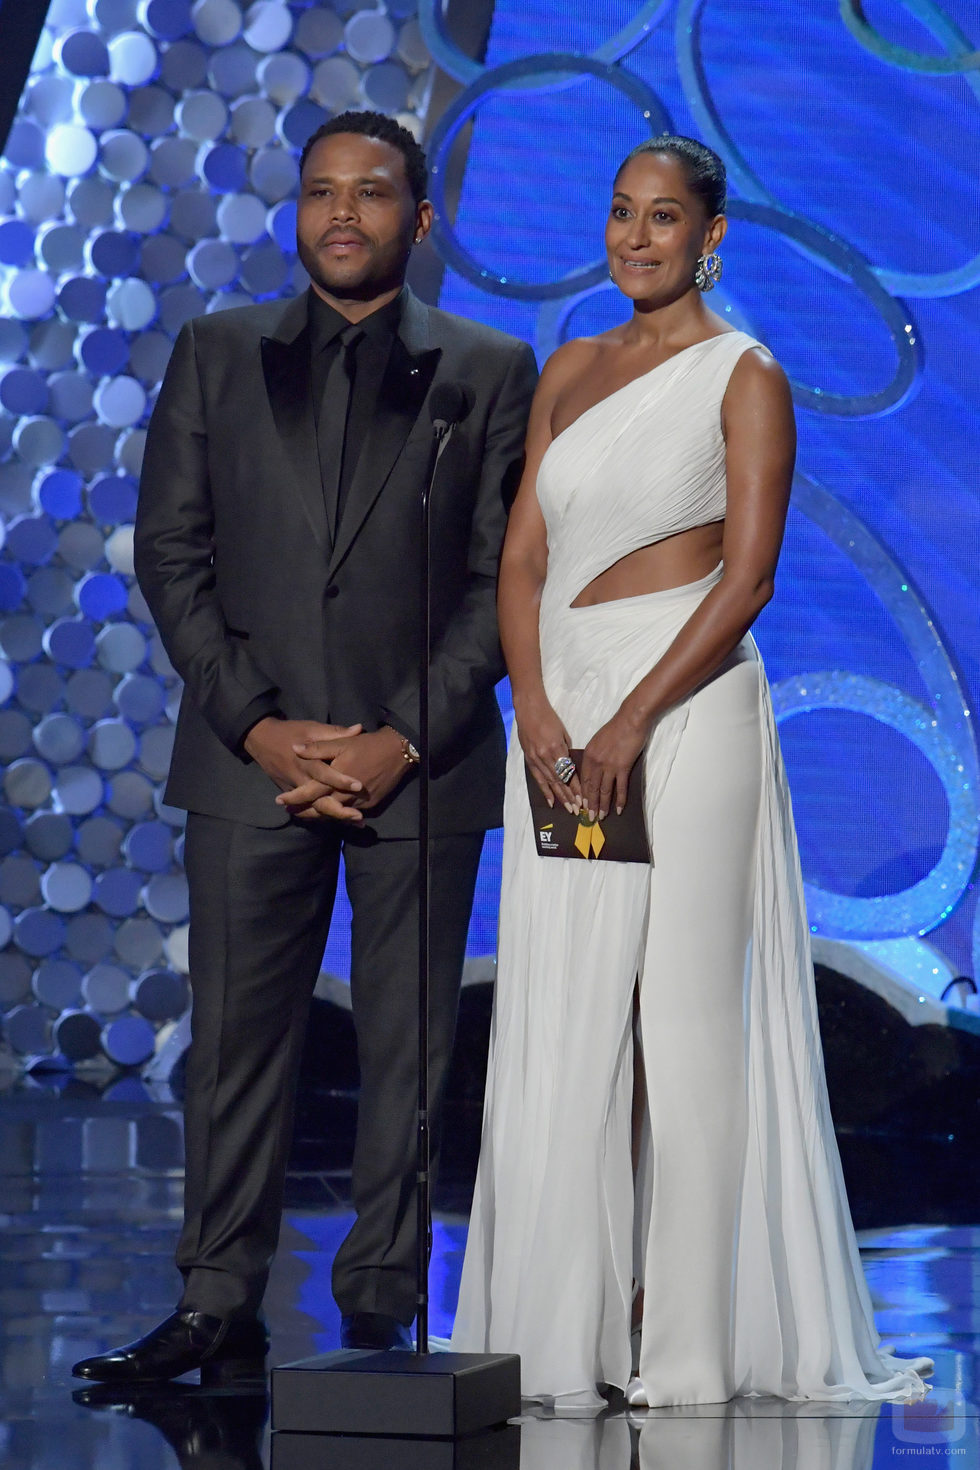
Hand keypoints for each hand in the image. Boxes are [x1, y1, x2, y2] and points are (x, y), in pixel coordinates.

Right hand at [244, 717, 365, 822]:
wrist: (262, 740)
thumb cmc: (290, 732)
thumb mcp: (312, 728)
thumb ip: (335, 732)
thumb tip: (359, 729)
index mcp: (306, 761)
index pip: (324, 773)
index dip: (341, 780)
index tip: (358, 786)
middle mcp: (300, 778)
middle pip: (319, 799)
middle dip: (339, 810)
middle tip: (359, 818)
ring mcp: (293, 789)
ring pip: (313, 807)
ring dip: (333, 816)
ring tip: (354, 824)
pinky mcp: (290, 794)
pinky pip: (306, 808)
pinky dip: (322, 816)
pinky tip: (340, 822)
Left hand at [277, 726, 408, 817]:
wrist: (397, 752)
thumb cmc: (366, 745)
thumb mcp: (340, 743)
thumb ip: (317, 749)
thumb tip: (295, 748)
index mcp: (335, 779)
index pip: (310, 792)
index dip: (294, 797)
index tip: (279, 800)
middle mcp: (345, 794)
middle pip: (321, 808)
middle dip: (304, 811)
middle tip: (290, 811)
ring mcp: (359, 802)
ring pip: (335, 813)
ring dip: (320, 814)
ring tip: (305, 813)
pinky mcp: (370, 805)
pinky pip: (350, 812)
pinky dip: (338, 813)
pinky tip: (330, 811)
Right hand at [513, 691, 580, 812]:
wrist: (528, 709)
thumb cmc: (549, 718)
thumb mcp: (562, 732)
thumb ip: (566, 750)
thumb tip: (571, 766)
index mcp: (556, 748)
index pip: (569, 772)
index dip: (577, 786)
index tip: (584, 797)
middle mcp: (545, 756)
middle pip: (560, 780)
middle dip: (570, 795)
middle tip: (578, 808)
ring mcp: (536, 759)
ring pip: (550, 782)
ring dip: (560, 796)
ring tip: (569, 808)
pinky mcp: (529, 760)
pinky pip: (538, 778)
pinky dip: (545, 790)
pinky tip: (550, 801)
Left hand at [579, 709, 648, 820]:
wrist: (631, 720)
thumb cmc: (616, 728)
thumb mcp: (597, 740)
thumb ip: (594, 755)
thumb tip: (593, 768)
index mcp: (588, 755)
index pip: (582, 779)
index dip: (582, 794)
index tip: (581, 804)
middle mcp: (596, 762)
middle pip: (591, 788)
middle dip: (590, 804)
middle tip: (589, 817)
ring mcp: (609, 766)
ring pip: (604, 790)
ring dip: (603, 805)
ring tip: (601, 816)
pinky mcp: (623, 767)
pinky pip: (620, 788)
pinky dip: (620, 800)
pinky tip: (619, 809)